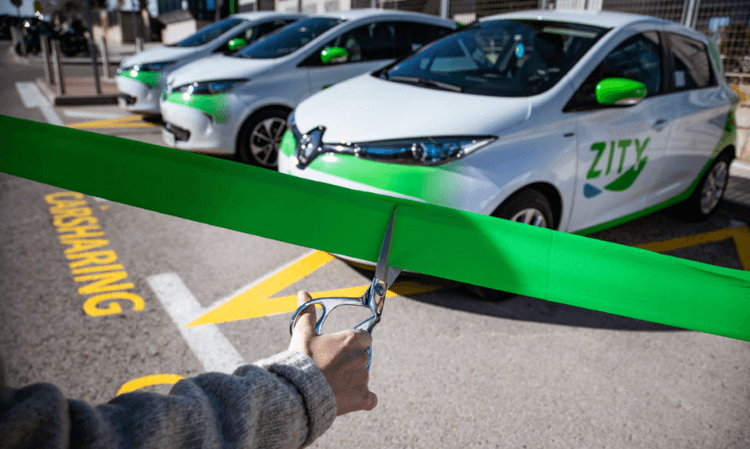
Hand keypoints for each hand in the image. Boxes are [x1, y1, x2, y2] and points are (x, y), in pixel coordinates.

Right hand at [289, 291, 377, 415]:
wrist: (300, 392)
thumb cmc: (302, 360)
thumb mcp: (303, 333)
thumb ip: (307, 313)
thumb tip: (303, 293)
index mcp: (351, 340)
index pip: (364, 338)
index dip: (353, 343)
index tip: (340, 349)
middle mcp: (362, 357)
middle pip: (362, 357)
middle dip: (350, 361)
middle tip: (331, 367)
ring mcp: (363, 378)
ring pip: (362, 377)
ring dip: (352, 379)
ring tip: (330, 383)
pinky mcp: (362, 397)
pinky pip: (370, 399)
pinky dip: (362, 399)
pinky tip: (350, 398)